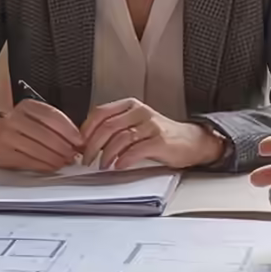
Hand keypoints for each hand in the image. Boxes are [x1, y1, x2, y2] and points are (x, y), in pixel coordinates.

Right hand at [0, 98, 82, 170]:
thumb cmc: (16, 127)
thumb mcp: (33, 118)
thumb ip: (53, 126)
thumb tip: (77, 141)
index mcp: (26, 106)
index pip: (52, 116)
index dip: (69, 130)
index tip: (80, 140)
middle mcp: (14, 118)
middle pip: (46, 134)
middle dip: (64, 147)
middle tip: (74, 154)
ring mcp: (6, 136)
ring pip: (38, 149)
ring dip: (56, 158)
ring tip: (65, 161)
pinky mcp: (2, 153)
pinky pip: (28, 161)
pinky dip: (44, 165)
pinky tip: (52, 166)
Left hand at [81, 99, 223, 169]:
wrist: (191, 141)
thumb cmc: (159, 135)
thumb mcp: (135, 124)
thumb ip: (114, 128)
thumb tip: (87, 143)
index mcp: (130, 105)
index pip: (99, 113)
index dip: (86, 130)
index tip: (79, 145)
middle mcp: (140, 111)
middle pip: (107, 126)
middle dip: (92, 146)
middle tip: (86, 159)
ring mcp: (151, 125)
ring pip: (120, 138)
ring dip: (106, 155)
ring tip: (102, 165)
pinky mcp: (160, 140)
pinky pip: (136, 150)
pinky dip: (124, 159)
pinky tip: (119, 166)